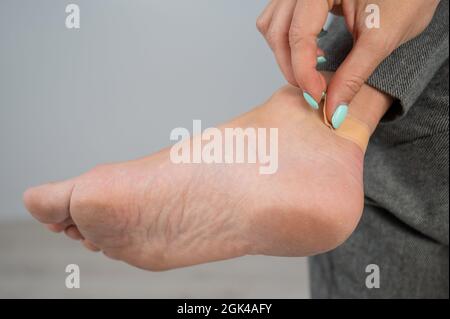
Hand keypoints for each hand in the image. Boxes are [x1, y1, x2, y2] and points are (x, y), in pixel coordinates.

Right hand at [257, 0, 439, 126]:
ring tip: (312, 70)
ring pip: (272, 25)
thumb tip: (332, 109)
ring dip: (285, 54)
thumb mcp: (382, 38)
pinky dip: (286, 41)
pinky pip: (278, 19)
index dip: (304, 70)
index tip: (316, 96)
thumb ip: (353, 75)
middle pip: (277, 31)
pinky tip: (310, 51)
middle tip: (314, 91)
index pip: (299, 33)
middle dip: (292, 67)